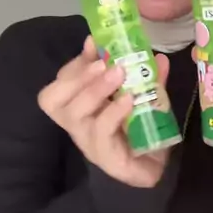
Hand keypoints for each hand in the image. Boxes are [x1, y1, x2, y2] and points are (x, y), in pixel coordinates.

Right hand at [38, 37, 169, 187]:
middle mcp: (76, 123)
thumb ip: (148, 79)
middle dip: (77, 74)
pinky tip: (128, 100)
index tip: (94, 43)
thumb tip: (158, 57)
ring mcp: (87, 140)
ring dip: (94, 89)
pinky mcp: (104, 157)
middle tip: (103, 61)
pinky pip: (101, 131)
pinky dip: (113, 112)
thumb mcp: (144, 99)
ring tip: (117, 74)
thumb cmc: (141, 132)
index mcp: (80, 106)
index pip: (62, 81)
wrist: (154, 169)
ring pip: (75, 113)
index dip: (76, 61)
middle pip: (54, 98)